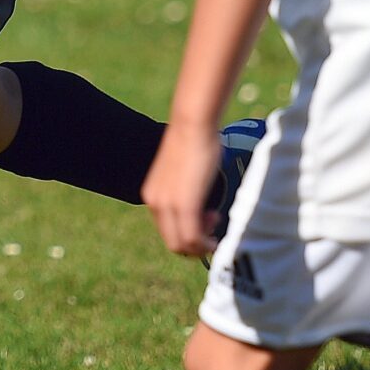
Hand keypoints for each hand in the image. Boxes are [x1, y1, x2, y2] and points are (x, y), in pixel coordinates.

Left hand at [142, 118, 223, 257]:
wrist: (193, 124)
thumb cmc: (194, 141)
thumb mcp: (184, 170)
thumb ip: (185, 187)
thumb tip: (198, 195)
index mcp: (153, 195)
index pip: (167, 229)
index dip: (188, 232)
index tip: (207, 218)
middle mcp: (156, 202)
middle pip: (173, 242)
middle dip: (196, 243)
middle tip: (213, 223)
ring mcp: (168, 205)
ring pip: (181, 244)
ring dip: (201, 244)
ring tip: (215, 221)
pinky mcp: (185, 205)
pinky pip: (192, 238)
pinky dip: (204, 243)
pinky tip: (216, 230)